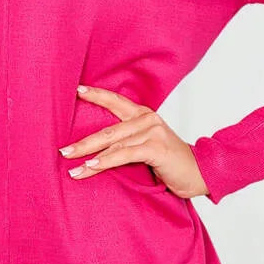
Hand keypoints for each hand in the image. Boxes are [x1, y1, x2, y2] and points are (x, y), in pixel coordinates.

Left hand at [59, 83, 208, 199]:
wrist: (201, 173)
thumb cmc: (171, 163)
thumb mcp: (147, 147)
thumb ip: (128, 142)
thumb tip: (98, 150)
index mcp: (143, 116)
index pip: (116, 102)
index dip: (96, 95)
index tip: (76, 90)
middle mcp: (147, 119)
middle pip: (108, 129)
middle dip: (83, 141)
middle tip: (63, 149)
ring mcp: (152, 132)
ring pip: (113, 143)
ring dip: (89, 156)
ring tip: (72, 167)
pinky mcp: (156, 147)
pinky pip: (124, 154)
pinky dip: (106, 161)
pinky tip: (91, 167)